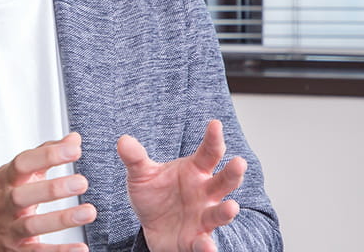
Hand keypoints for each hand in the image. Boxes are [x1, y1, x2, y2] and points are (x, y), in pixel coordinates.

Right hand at [0, 133, 97, 251]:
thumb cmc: (2, 197)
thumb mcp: (17, 173)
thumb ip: (45, 154)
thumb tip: (73, 139)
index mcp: (6, 180)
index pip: (23, 164)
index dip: (47, 156)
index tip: (74, 150)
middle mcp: (6, 203)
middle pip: (23, 195)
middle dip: (52, 189)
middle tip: (81, 182)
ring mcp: (10, 228)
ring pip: (32, 225)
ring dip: (61, 219)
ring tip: (89, 212)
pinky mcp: (18, 250)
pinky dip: (59, 251)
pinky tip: (80, 248)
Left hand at [118, 119, 246, 251]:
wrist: (151, 225)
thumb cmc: (154, 195)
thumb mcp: (141, 175)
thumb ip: (135, 159)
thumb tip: (123, 141)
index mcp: (195, 171)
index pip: (208, 153)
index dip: (213, 139)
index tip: (215, 124)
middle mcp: (205, 193)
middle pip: (223, 182)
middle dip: (233, 173)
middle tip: (239, 163)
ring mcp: (204, 216)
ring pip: (219, 213)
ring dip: (226, 212)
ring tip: (232, 207)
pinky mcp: (197, 239)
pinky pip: (204, 244)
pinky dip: (207, 247)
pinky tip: (208, 246)